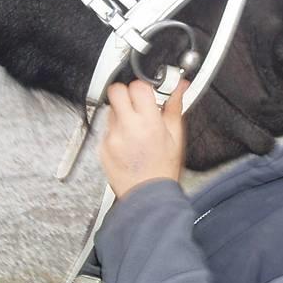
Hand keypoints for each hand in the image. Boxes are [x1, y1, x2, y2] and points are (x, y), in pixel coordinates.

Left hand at [100, 79, 187, 198]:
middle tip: (135, 104)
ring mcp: (111, 137)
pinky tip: (127, 142)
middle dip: (126, 94)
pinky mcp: (102, 147)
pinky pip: (106, 129)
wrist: (147, 196)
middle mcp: (126, 127)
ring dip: (121, 113)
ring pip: (110, 110)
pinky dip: (115, 131)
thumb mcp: (175, 137)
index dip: (143, 87)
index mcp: (148, 122)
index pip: (137, 86)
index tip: (147, 94)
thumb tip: (180, 88)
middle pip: (116, 91)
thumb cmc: (163, 170)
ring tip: (134, 128)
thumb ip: (175, 107)